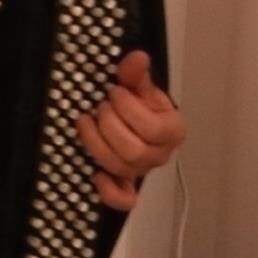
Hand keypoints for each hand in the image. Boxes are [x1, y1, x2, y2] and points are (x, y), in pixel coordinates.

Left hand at [76, 51, 183, 211]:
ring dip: (96, 143)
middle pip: (133, 151)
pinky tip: (96, 174)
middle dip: (110, 126)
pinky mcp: (125, 183)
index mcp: (172, 131)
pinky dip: (109, 191)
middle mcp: (160, 154)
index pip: (152, 128)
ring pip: (120, 167)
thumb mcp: (139, 88)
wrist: (138, 122)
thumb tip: (136, 57)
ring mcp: (142, 171)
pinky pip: (123, 199)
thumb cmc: (142, 106)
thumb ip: (135, 75)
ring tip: (86, 121)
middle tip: (100, 107)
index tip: (114, 92)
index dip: (128, 109)